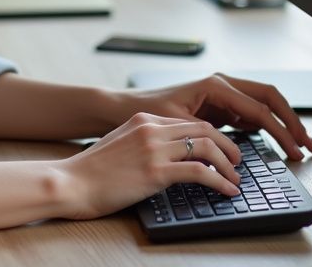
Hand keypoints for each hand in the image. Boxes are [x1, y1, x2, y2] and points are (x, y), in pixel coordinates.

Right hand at [57, 112, 242, 218]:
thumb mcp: (121, 145)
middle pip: (204, 130)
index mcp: (143, 119)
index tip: (225, 152)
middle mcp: (150, 128)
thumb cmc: (93, 170)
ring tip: (236, 180)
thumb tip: (170, 156)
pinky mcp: (155, 171)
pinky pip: (200, 172)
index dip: (213, 137)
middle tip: (238, 164)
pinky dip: (220, 182)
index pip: (189, 122)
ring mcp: (153, 148)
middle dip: (228, 147)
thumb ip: (144, 143)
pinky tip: (227, 191)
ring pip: (207, 148)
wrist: (73, 182)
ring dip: (228, 166)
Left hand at [123, 72, 311, 159]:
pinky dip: (272, 127)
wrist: (128, 107)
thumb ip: (205, 135)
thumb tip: (229, 153)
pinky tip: (283, 143)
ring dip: (287, 123)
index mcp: (215, 85)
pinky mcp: (223, 105)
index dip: (282, 131)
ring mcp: (225, 94)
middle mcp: (223, 84)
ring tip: (306, 146)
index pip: (260, 109)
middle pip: (271, 98)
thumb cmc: (149, 111)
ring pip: (266, 104)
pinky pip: (254, 114)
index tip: (297, 152)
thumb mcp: (178, 123)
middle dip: (294, 121)